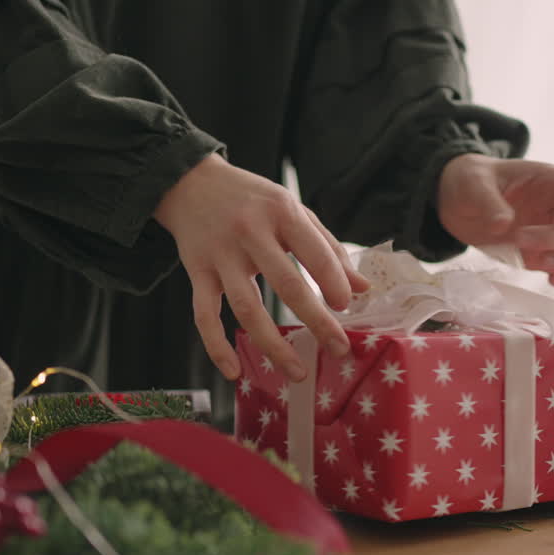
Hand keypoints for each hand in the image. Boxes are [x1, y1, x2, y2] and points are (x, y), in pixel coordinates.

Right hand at [155, 154, 369, 381]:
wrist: (191, 182)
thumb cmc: (252, 199)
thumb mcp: (292, 210)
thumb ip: (327, 247)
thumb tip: (362, 288)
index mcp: (280, 212)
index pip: (314, 252)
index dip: (334, 282)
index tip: (347, 306)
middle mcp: (249, 232)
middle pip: (286, 284)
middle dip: (316, 321)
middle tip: (339, 349)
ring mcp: (220, 255)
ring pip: (246, 307)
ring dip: (273, 345)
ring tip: (298, 372)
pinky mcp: (196, 272)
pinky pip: (204, 315)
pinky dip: (217, 346)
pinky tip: (235, 371)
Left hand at [437, 154, 553, 288]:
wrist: (455, 203)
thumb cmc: (471, 181)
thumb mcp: (473, 182)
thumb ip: (488, 200)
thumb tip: (504, 225)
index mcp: (551, 184)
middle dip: (553, 239)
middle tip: (519, 239)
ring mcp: (550, 237)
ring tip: (542, 264)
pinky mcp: (538, 258)